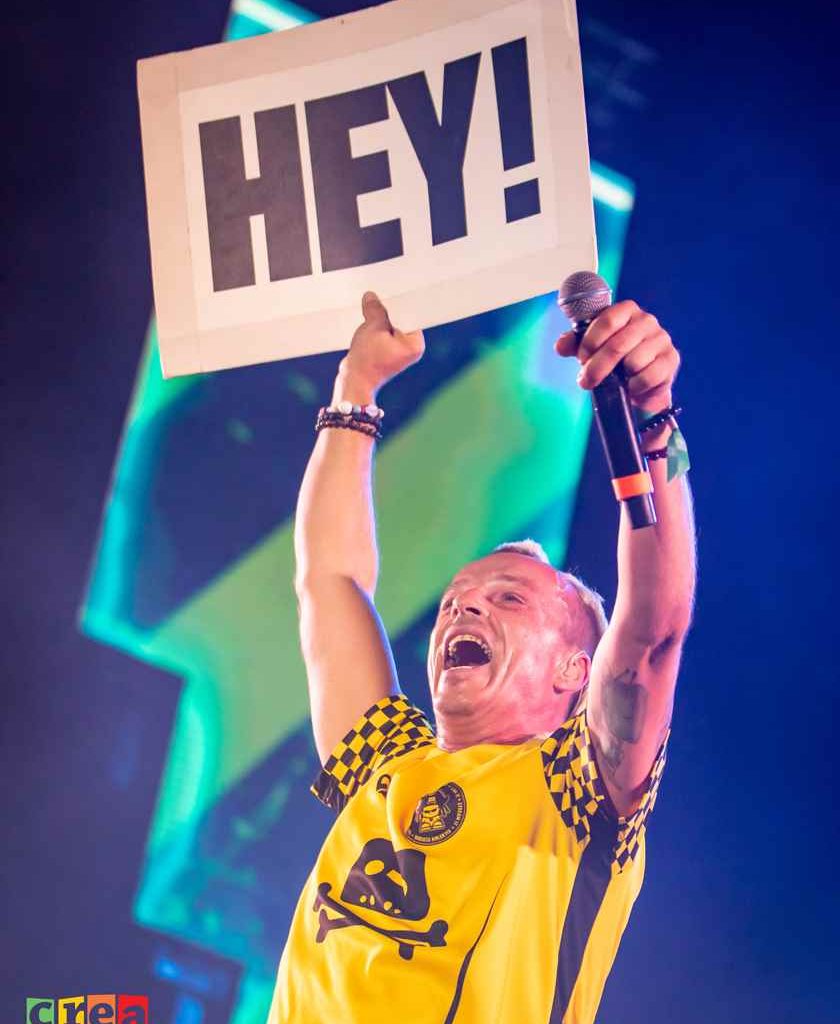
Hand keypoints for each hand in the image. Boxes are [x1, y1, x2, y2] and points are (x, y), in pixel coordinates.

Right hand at [336, 292, 424, 399]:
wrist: (354, 382)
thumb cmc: (366, 360)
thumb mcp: (371, 328)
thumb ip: (375, 310)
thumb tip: (372, 296)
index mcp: (415, 344)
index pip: (410, 315)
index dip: (398, 303)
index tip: (389, 292)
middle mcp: (412, 348)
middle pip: (401, 319)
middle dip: (388, 311)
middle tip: (377, 298)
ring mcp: (400, 351)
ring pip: (391, 326)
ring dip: (381, 319)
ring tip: (371, 311)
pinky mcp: (389, 352)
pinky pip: (385, 333)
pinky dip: (377, 328)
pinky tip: (369, 322)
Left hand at [554, 300, 679, 410]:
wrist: (640, 383)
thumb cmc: (614, 360)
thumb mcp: (591, 349)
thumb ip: (574, 344)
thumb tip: (560, 346)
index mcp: (626, 311)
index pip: (607, 320)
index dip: (590, 342)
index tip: (581, 358)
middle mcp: (647, 321)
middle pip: (617, 345)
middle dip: (597, 367)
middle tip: (586, 381)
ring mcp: (662, 339)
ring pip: (633, 362)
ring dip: (618, 379)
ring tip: (615, 382)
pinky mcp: (671, 359)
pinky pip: (648, 376)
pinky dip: (635, 387)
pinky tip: (631, 387)